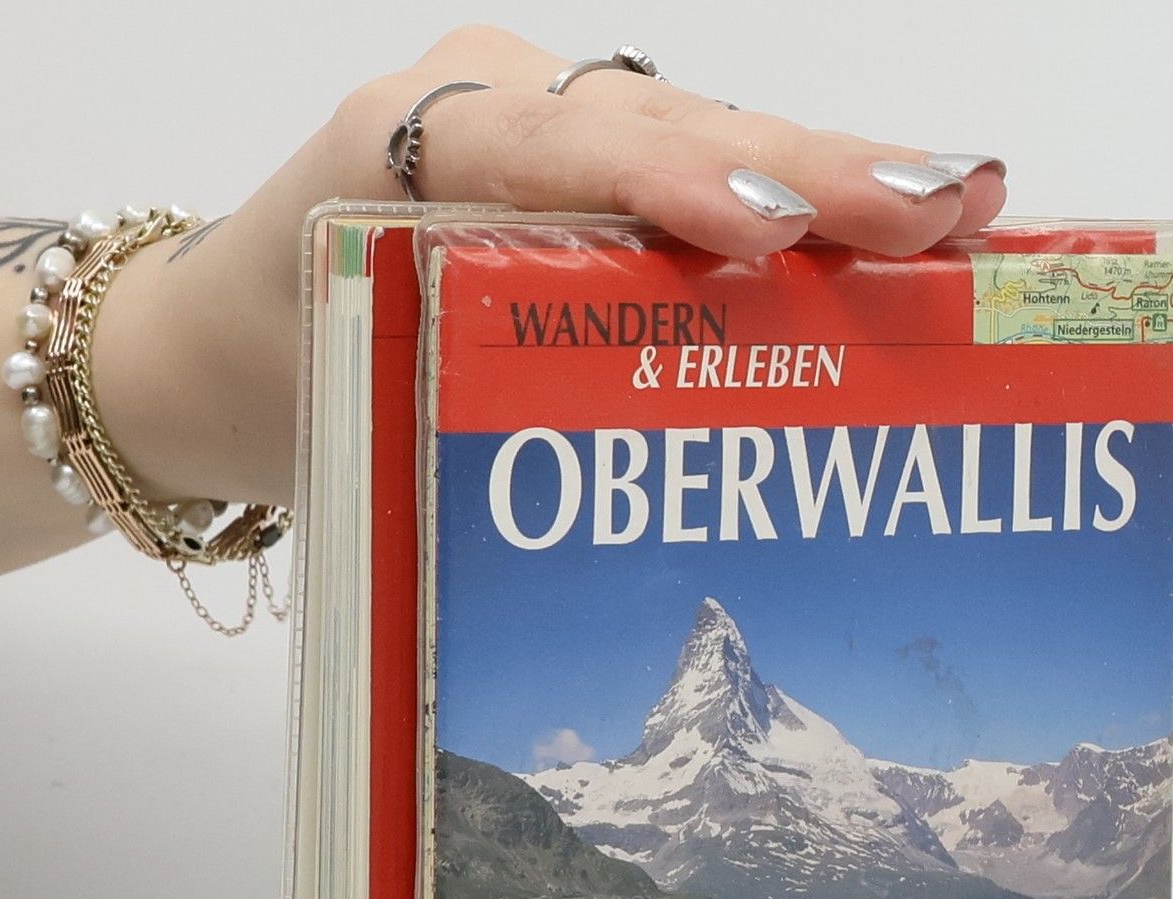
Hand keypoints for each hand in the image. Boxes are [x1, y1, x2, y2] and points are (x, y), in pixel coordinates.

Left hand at [95, 26, 1007, 507]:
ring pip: (703, 131)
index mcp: (396, 148)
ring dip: (834, 174)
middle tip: (941, 205)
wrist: (210, 340)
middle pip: (665, 123)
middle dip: (810, 166)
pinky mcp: (575, 155)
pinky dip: (801, 193)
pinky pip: (698, 161)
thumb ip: (460, 416)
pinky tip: (904, 217)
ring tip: (962, 205)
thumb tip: (623, 518)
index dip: (675, 185)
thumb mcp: (345, 408)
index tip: (773, 223)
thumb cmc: (273, 380)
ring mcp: (535, 118)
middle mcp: (478, 104)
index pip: (556, 153)